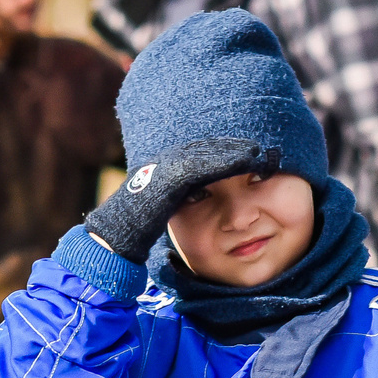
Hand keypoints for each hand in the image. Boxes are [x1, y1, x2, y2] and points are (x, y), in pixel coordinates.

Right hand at [84, 137, 281, 261]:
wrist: (118, 230)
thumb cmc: (137, 223)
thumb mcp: (164, 205)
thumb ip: (180, 197)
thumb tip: (194, 198)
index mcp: (167, 167)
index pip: (201, 154)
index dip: (225, 151)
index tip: (247, 151)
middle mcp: (167, 161)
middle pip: (207, 149)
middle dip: (233, 147)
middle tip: (259, 148)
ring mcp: (168, 166)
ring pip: (207, 154)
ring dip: (234, 151)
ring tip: (257, 152)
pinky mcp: (171, 177)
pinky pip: (204, 166)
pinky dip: (225, 162)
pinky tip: (245, 161)